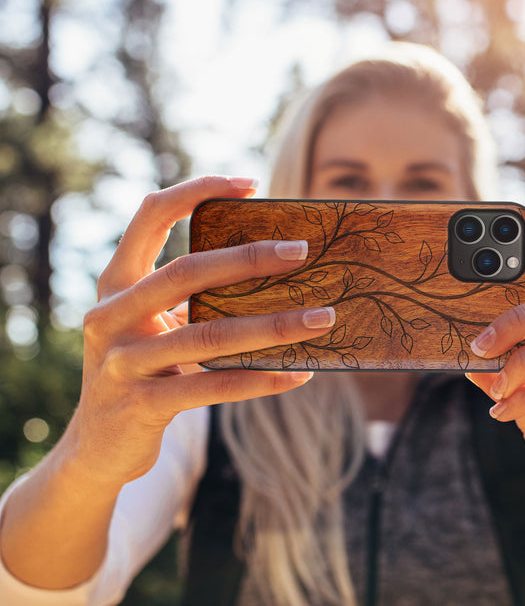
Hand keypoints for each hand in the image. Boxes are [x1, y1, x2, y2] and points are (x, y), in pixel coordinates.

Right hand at [69, 176, 333, 487]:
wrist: (96, 447)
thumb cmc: (140, 370)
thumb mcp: (151, 326)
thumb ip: (189, 298)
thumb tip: (272, 273)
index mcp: (116, 283)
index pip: (150, 216)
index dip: (196, 190)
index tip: (250, 184)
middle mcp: (111, 316)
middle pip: (186, 272)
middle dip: (249, 258)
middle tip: (302, 252)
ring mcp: (122, 362)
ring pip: (210, 335)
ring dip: (274, 325)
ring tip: (322, 317)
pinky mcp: (142, 405)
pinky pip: (214, 387)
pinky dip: (262, 379)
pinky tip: (300, 373)